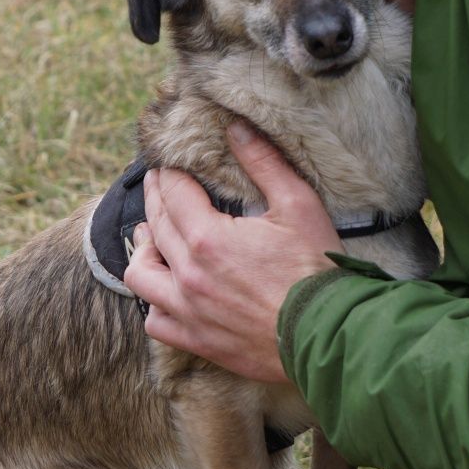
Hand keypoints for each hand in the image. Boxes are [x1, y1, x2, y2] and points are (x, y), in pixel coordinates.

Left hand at [123, 121, 340, 381]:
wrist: (327, 336)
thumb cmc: (316, 270)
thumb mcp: (298, 205)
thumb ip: (264, 164)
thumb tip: (237, 128)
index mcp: (208, 238)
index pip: (173, 192)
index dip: (169, 172)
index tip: (168, 162)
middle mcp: (189, 274)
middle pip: (157, 225)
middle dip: (155, 198)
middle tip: (158, 184)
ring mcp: (189, 310)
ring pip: (141, 275)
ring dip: (143, 250)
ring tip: (151, 236)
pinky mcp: (198, 340)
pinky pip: (156, 322)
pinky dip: (154, 303)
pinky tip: (165, 291)